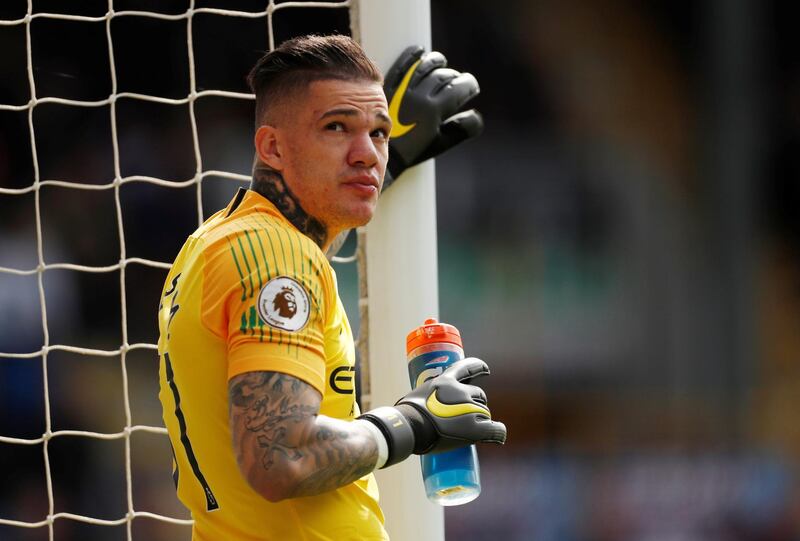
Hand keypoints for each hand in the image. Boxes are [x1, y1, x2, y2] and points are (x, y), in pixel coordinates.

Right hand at [358, 358, 505, 467]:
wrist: (409, 427)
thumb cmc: (406, 414)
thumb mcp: (417, 395)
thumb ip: (427, 397)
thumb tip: (422, 409)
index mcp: (447, 381)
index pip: (466, 368)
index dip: (478, 367)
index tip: (486, 370)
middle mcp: (462, 392)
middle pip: (479, 395)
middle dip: (476, 403)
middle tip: (464, 417)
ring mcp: (471, 409)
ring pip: (485, 413)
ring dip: (480, 420)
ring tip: (467, 432)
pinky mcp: (477, 428)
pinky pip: (495, 430)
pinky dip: (498, 433)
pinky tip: (497, 437)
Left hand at [382, 46, 483, 189]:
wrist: (384, 152)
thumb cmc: (414, 150)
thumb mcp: (441, 143)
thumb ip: (461, 129)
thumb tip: (476, 115)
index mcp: (434, 110)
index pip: (459, 88)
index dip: (469, 85)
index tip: (471, 87)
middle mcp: (420, 96)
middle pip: (444, 76)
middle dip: (454, 77)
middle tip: (457, 82)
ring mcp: (404, 89)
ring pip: (424, 66)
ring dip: (436, 62)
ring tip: (441, 64)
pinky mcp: (390, 85)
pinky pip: (402, 64)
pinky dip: (411, 55)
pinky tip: (418, 51)